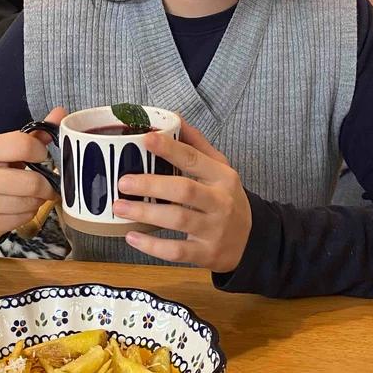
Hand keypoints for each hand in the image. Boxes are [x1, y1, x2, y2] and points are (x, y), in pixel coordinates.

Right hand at [0, 106, 65, 240]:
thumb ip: (35, 134)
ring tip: (32, 193)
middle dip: (46, 184)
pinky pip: (24, 218)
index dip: (41, 151)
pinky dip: (29, 212)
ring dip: (39, 199)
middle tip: (47, 182)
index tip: (41, 156)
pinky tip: (21, 205)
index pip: (24, 145)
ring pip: (31, 203)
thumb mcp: (6, 147)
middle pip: (32, 182)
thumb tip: (62, 113)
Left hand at [112, 121, 251, 273]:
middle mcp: (220, 202)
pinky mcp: (206, 254)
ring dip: (145, 213)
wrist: (252, 240)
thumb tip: (174, 117)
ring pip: (177, 219)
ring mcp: (214, 230)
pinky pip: (176, 251)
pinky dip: (151, 246)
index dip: (169, 148)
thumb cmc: (227, 199)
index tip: (145, 139)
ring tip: (119, 207)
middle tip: (123, 182)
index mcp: (222, 176)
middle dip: (150, 185)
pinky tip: (131, 237)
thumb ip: (197, 145)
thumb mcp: (220, 169)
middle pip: (184, 189)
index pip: (194, 159)